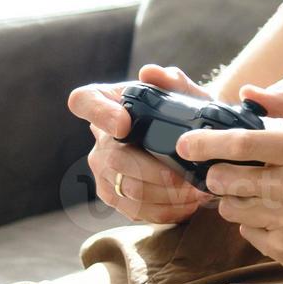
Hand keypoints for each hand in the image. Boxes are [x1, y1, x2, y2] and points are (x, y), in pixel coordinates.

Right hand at [69, 63, 214, 223]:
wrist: (195, 140)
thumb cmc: (184, 111)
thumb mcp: (185, 93)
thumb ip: (173, 81)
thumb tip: (152, 73)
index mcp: (109, 102)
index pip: (84, 102)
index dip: (99, 114)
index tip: (124, 124)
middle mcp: (99, 138)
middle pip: (115, 159)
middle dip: (156, 173)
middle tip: (189, 180)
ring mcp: (103, 169)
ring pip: (126, 189)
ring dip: (165, 196)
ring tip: (198, 194)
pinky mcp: (115, 195)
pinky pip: (134, 210)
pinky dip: (165, 210)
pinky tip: (189, 205)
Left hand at [180, 85, 282, 278]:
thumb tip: (246, 92)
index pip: (244, 143)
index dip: (207, 142)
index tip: (187, 144)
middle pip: (227, 178)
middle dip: (218, 173)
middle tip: (228, 171)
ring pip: (231, 207)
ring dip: (235, 198)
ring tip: (259, 193)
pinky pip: (246, 231)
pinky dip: (253, 222)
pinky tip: (277, 216)